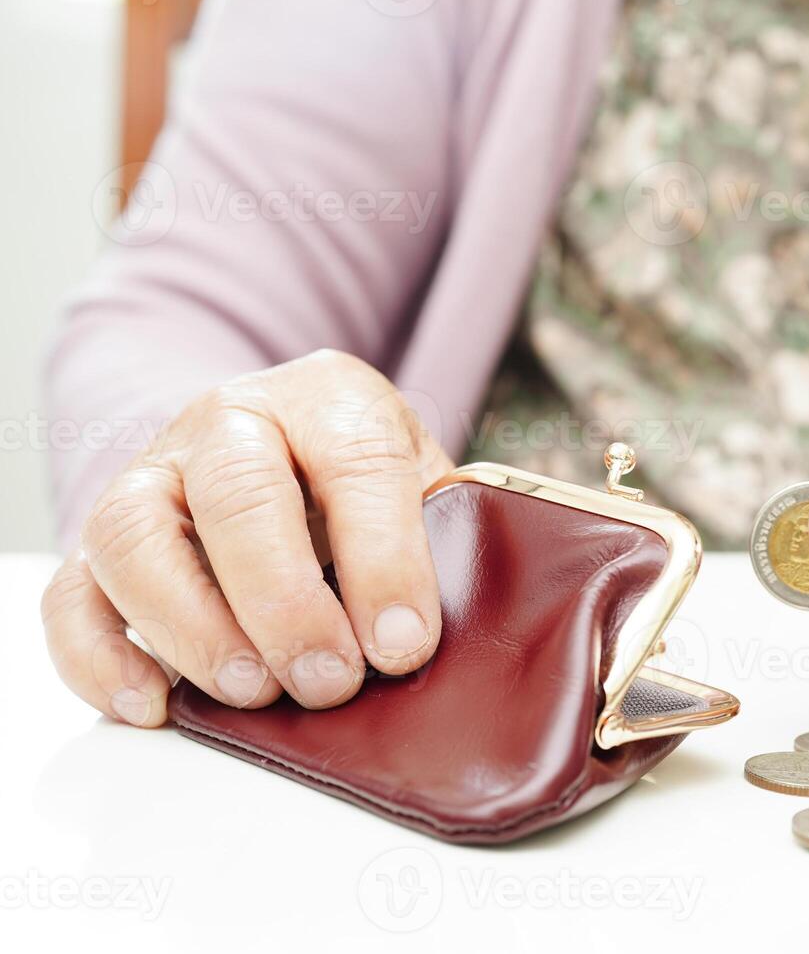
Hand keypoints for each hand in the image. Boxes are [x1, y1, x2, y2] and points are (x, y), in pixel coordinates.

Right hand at [42, 350, 453, 726]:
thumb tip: (436, 639)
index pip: (356, 463)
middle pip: (236, 493)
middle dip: (284, 600)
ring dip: (192, 626)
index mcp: (329, 398)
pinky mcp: (102, 538)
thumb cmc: (367, 481)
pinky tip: (153, 705)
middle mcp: (230, 421)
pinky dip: (99, 657)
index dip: (384, 560)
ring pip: (133, 535)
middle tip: (329, 681)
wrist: (287, 445)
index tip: (404, 645)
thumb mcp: (422, 483)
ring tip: (252, 691)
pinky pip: (73, 593)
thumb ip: (441, 538)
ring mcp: (155, 473)